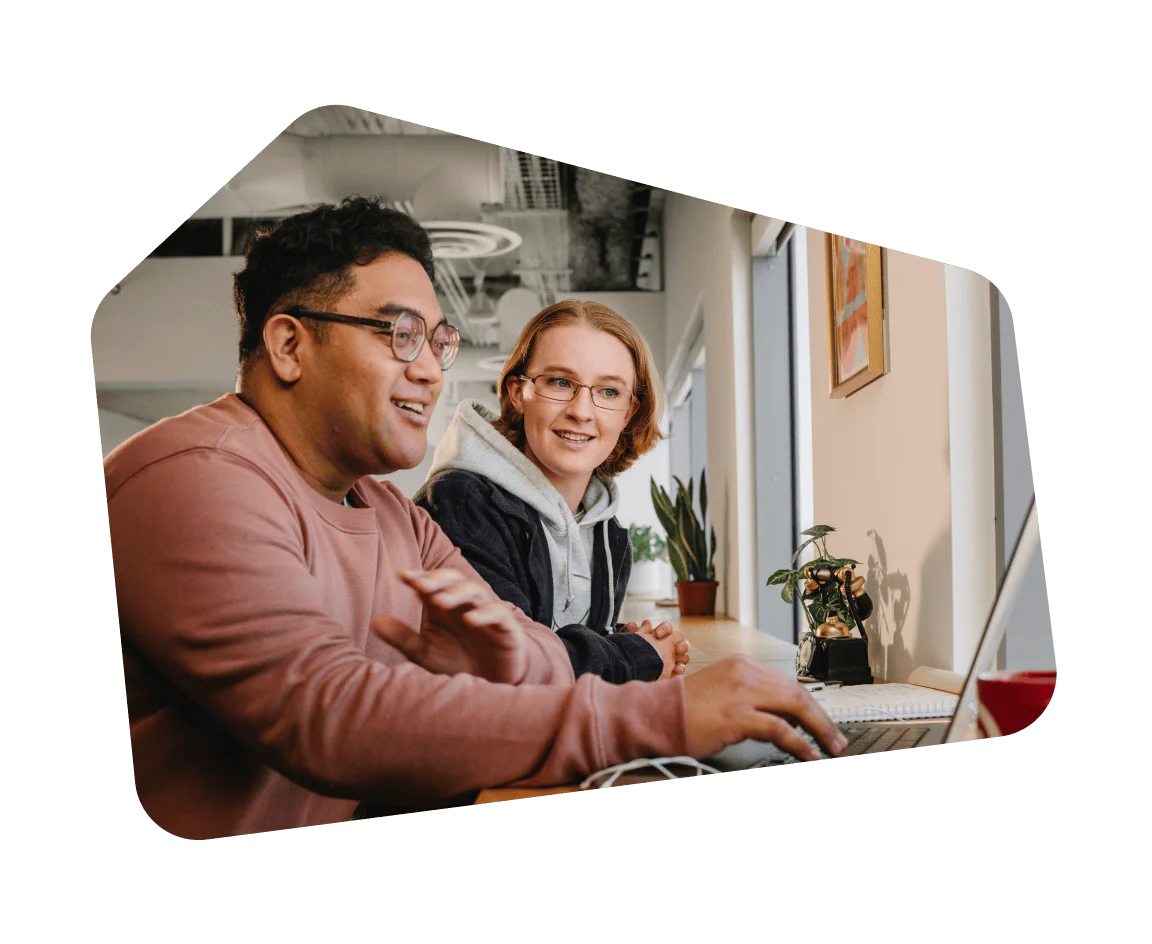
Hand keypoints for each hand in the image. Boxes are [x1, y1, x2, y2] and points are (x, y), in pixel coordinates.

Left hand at [371, 569, 528, 683]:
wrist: (488, 686)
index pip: (431, 584)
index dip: (419, 578)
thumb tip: (375, 621)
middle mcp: (464, 604)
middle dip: (438, 580)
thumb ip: (402, 637)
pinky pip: (497, 612)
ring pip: (474, 591)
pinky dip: (484, 613)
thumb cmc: (455, 664)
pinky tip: (470, 619)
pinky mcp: (505, 627)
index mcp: (444, 607)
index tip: (403, 576)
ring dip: (457, 593)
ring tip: (440, 602)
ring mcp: (485, 613)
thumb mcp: (424, 653)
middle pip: (453, 579)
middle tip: (421, 585)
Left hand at [622, 620, 688, 676]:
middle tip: (675, 648)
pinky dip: (680, 669)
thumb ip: (629, 631)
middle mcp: (669, 644)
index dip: (665, 629)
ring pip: (684, 654)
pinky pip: (681, 668)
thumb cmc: (631, 648)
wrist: (629, 664)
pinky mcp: (672, 670)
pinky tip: (676, 671)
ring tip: (677, 661)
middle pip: (681, 640)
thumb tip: (632, 625)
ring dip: (683, 656)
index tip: (657, 634)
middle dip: (680, 643)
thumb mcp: (628, 639)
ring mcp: (672, 657)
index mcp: (660, 634)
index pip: (667, 627)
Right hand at [683, 656, 846, 761]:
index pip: (787, 683)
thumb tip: (784, 720)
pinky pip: (779, 728)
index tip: (823, 723)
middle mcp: (744, 673)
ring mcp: (741, 693)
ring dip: (819, 730)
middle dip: (822, 718)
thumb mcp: (722, 692)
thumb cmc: (683, 710)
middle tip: (838, 740)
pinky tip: (809, 755)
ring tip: (832, 749)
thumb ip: (751, 699)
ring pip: (795, 706)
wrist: (653, 714)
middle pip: (797, 693)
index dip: (810, 705)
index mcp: (742, 666)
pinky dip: (799, 743)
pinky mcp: (736, 715)